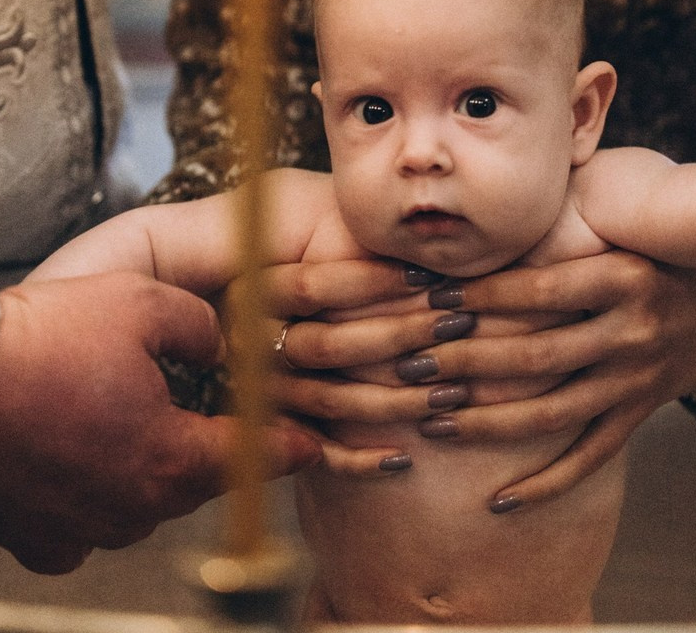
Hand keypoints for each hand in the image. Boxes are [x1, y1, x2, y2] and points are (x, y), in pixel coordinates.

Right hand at [0, 272, 320, 573]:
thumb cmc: (42, 340)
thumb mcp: (145, 302)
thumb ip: (200, 327)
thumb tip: (216, 346)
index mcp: (168, 458)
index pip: (250, 457)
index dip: (286, 446)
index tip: (309, 444)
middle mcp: (129, 509)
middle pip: (191, 479)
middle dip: (202, 442)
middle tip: (197, 405)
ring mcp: (77, 531)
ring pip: (136, 500)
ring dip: (141, 463)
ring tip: (121, 412)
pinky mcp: (29, 537)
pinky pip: (81, 519)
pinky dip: (88, 488)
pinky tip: (74, 448)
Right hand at [242, 259, 472, 475]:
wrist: (236, 303)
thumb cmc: (305, 255)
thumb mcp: (312, 235)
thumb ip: (351, 239)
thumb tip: (423, 238)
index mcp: (256, 288)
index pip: (314, 284)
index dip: (374, 280)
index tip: (432, 276)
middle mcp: (250, 340)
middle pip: (327, 345)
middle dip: (400, 335)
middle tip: (459, 323)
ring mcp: (261, 388)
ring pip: (329, 400)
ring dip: (396, 401)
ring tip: (454, 390)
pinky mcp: (272, 430)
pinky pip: (313, 453)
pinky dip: (356, 460)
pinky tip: (403, 458)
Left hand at [263, 253, 695, 507]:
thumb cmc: (657, 246)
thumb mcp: (622, 220)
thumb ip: (562, 214)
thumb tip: (487, 200)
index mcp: (624, 276)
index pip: (539, 290)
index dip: (480, 296)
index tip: (426, 300)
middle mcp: (633, 332)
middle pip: (536, 356)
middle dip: (465, 362)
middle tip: (407, 365)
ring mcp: (637, 381)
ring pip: (552, 412)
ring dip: (487, 421)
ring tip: (431, 421)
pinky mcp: (639, 415)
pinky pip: (588, 457)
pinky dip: (545, 483)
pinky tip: (497, 501)